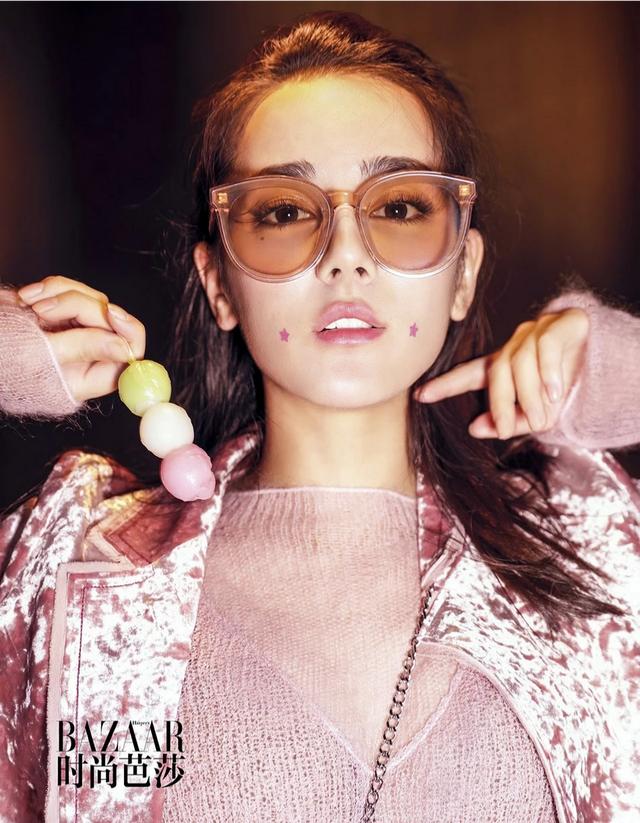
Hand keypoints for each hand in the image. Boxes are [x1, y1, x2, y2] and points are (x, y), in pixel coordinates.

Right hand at [16, 275, 145, 403]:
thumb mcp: (38, 356)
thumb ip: (84, 348)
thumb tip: (125, 349)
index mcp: (85, 378)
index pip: (127, 356)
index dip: (127, 333)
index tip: (112, 313)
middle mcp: (84, 357)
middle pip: (110, 322)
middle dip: (80, 306)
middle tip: (43, 309)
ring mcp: (71, 332)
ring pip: (91, 300)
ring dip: (61, 294)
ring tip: (28, 304)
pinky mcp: (58, 312)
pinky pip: (69, 290)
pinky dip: (49, 288)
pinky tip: (24, 299)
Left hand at [413, 308, 589, 439]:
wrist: (600, 359)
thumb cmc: (561, 386)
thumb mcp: (535, 410)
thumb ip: (508, 421)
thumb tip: (475, 429)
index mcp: (503, 364)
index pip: (470, 374)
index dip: (445, 384)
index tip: (419, 395)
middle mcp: (513, 345)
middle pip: (496, 372)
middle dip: (498, 403)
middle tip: (503, 429)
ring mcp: (535, 333)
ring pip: (521, 364)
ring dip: (529, 396)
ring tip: (541, 417)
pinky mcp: (560, 326)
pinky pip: (546, 349)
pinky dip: (548, 374)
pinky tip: (554, 393)